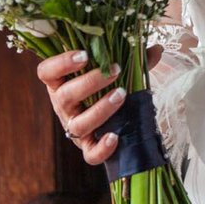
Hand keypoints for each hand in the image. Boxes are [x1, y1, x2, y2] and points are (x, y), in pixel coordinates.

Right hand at [36, 44, 162, 165]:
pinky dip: (101, 148)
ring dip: (100, 109)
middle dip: (90, 82)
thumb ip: (132, 58)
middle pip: (65, 96)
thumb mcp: (114, 68)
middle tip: (115, 69)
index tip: (84, 54)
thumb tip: (157, 49)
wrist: (112, 116)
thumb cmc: (108, 85)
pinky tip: (115, 137)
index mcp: (61, 82)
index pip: (46, 72)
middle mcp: (63, 105)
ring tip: (122, 94)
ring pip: (78, 124)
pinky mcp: (87, 147)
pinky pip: (89, 154)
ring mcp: (73, 127)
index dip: (61, 63)